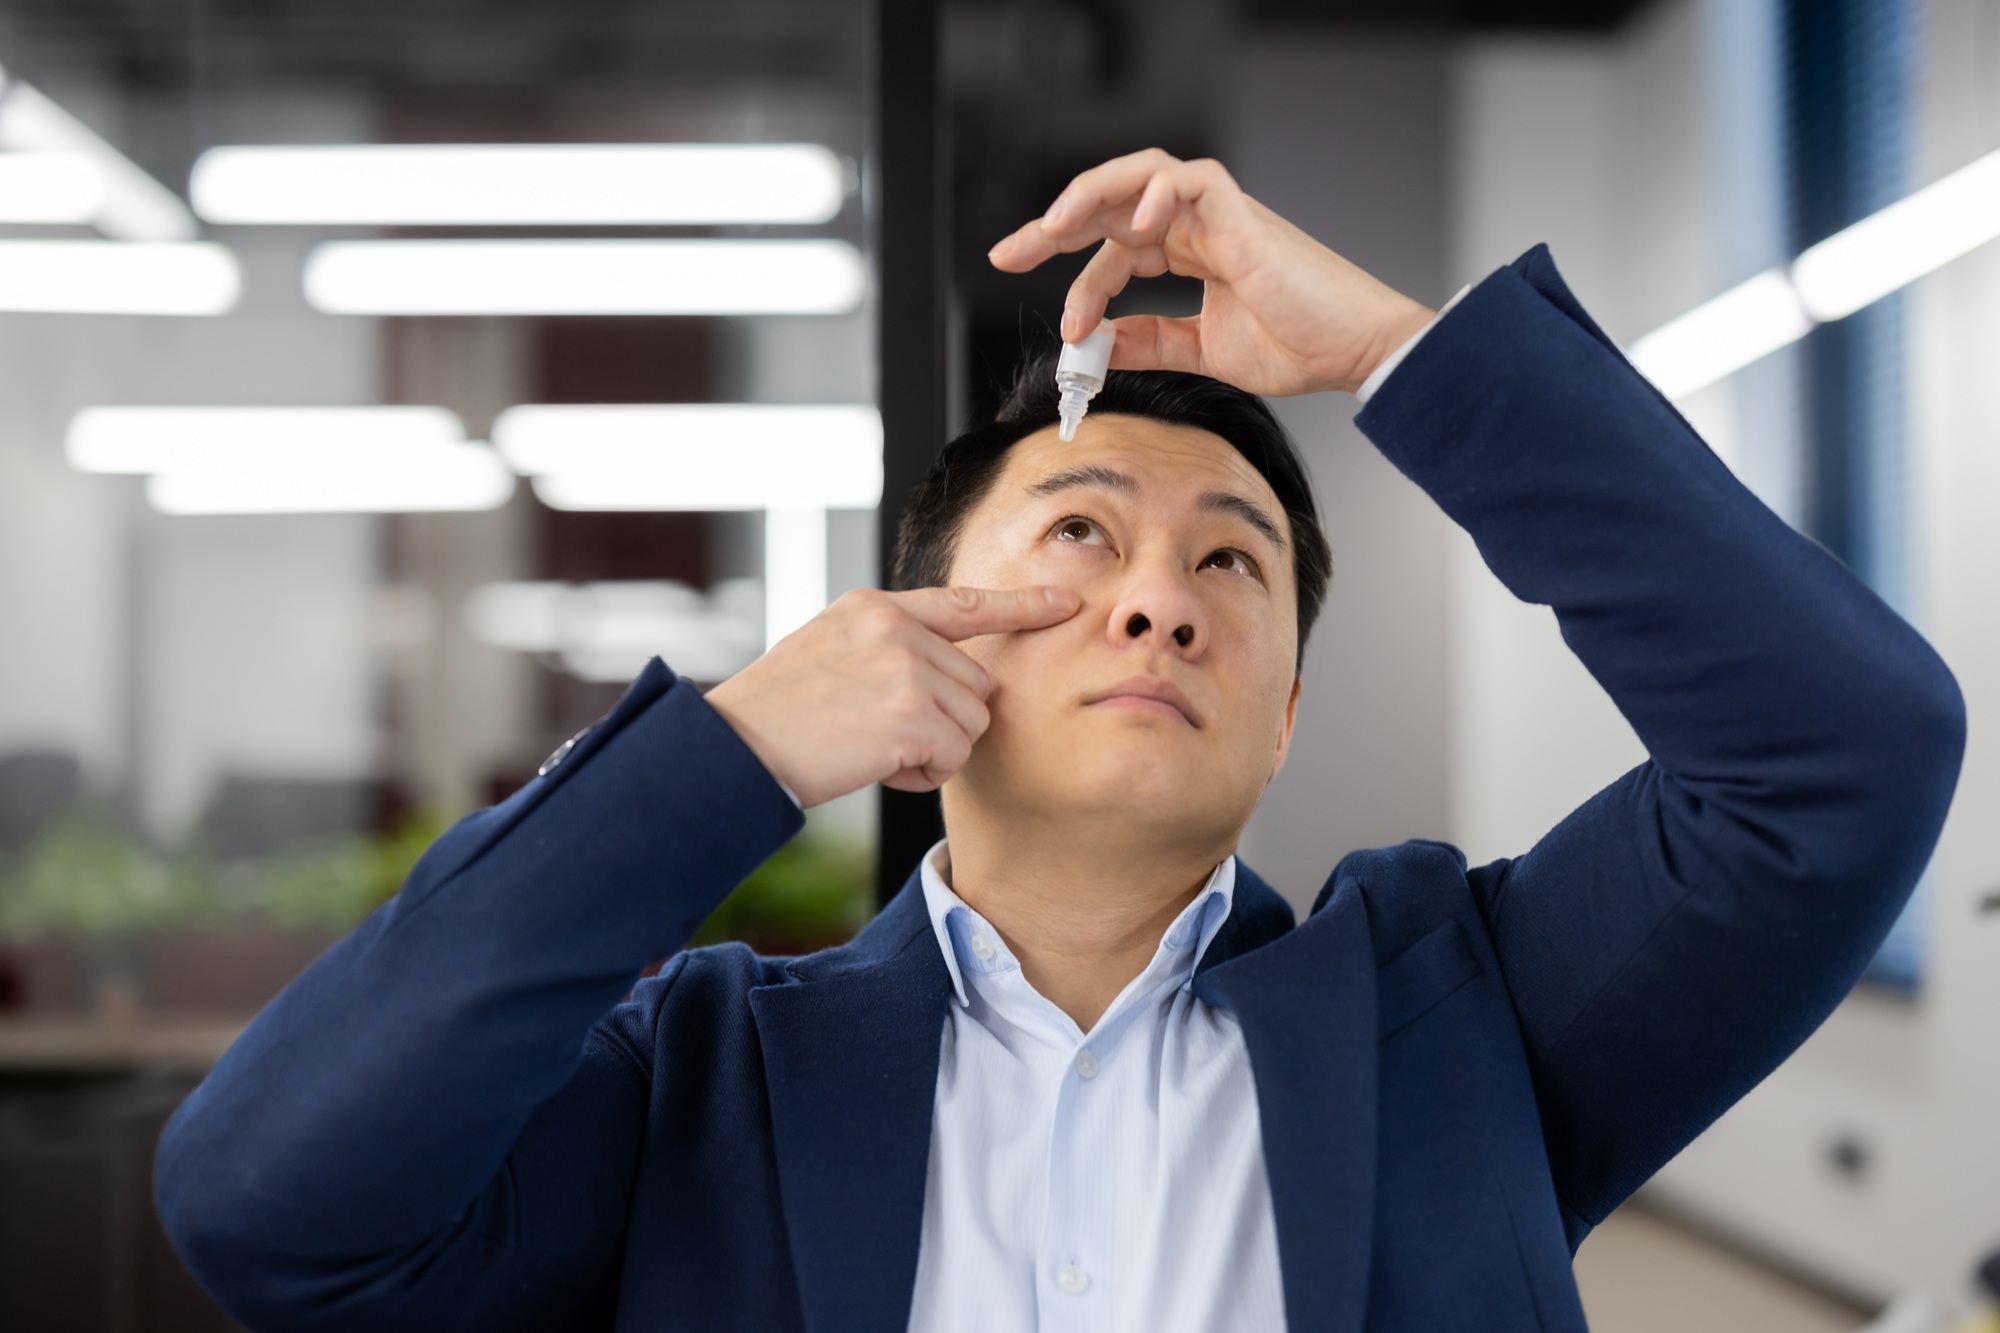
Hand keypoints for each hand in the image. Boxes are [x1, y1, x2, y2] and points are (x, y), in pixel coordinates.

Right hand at [705, 586, 1081, 807]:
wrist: (731, 747)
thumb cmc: (775, 715)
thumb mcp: (829, 651)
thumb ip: (887, 649)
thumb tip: (946, 674)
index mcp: (874, 608)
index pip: (963, 603)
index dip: (1021, 606)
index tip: (1065, 604)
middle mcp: (895, 628)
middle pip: (975, 684)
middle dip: (944, 721)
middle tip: (879, 734)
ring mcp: (904, 668)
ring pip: (970, 723)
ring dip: (933, 750)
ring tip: (871, 747)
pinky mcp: (908, 714)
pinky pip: (952, 756)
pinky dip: (921, 774)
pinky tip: (876, 765)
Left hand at [987, 148, 1435, 396]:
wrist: (1353, 352)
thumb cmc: (1299, 346)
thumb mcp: (1204, 350)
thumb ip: (1152, 341)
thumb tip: (1099, 345)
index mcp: (1191, 254)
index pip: (1114, 250)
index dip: (1076, 281)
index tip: (1060, 330)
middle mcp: (1199, 226)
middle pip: (1111, 205)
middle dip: (1053, 227)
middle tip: (1008, 253)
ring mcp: (1219, 214)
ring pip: (1139, 176)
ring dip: (1089, 197)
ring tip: (1051, 230)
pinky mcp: (1241, 212)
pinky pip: (1188, 179)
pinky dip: (1155, 194)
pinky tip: (1134, 229)